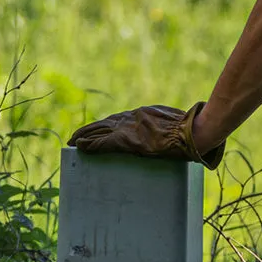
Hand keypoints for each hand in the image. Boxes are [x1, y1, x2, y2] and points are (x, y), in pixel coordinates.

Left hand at [67, 102, 224, 169]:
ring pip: (99, 130)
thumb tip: (170, 133)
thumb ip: (164, 126)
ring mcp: (127, 128)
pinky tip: (78, 146)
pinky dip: (90, 144)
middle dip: (90, 129)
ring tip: (72, 141)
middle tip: (76, 136)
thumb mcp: (172, 123)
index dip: (105, 125)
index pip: (118, 120)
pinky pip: (102, 142)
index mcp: (141, 115)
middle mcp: (130, 119)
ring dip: (84, 136)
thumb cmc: (186, 129)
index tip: (98, 129)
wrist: (188, 132)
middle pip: (104, 123)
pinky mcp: (124, 140)